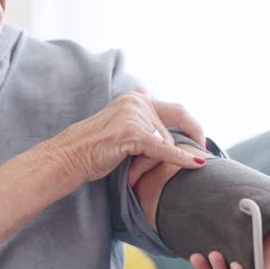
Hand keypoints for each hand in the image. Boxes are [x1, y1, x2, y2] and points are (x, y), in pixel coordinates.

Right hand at [51, 90, 204, 186]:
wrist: (69, 156)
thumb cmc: (94, 147)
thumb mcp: (123, 125)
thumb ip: (144, 120)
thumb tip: (169, 131)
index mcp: (137, 97)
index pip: (175, 109)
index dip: (191, 125)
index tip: (201, 139)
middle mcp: (137, 101)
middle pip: (171, 129)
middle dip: (171, 150)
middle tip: (173, 160)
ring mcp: (135, 115)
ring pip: (165, 142)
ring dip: (152, 163)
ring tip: (132, 171)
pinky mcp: (133, 133)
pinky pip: (164, 149)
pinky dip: (181, 158)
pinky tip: (197, 164)